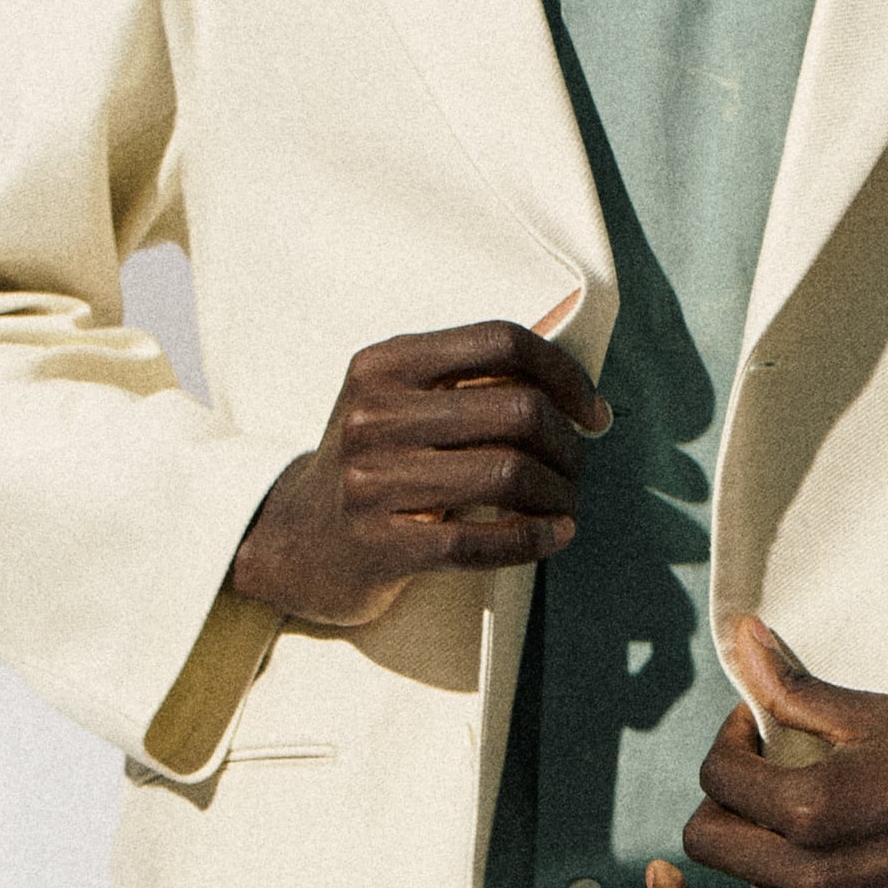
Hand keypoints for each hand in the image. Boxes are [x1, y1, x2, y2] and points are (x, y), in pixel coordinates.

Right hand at [229, 299, 608, 636]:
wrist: (297, 541)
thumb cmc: (372, 468)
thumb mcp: (400, 405)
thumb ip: (468, 384)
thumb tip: (569, 380)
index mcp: (384, 365)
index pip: (500, 342)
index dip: (563, 374)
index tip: (591, 411)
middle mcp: (372, 416)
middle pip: (516, 410)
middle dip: (567, 443)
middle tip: (577, 466)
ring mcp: (370, 482)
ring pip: (506, 475)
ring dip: (557, 493)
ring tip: (565, 504)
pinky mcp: (378, 545)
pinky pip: (478, 542)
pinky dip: (533, 539)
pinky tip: (554, 536)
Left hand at [646, 621, 887, 887]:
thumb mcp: (879, 712)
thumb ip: (795, 687)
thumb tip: (741, 636)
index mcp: (817, 802)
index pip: (720, 778)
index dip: (726, 743)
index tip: (757, 730)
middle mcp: (824, 875)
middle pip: (714, 850)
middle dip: (716, 809)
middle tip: (747, 787)